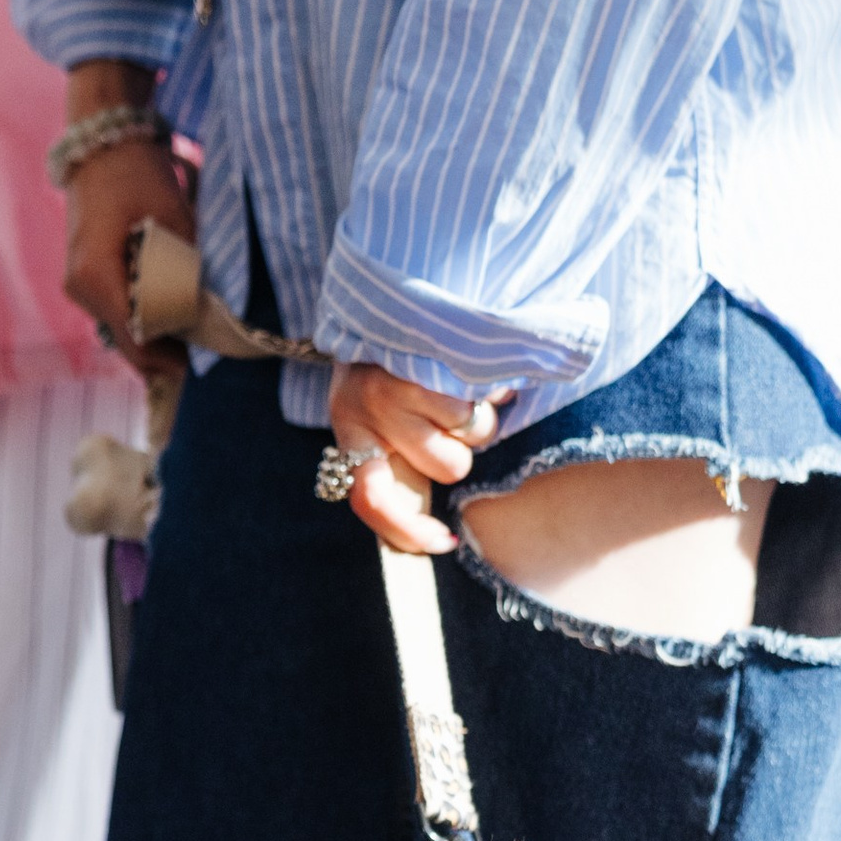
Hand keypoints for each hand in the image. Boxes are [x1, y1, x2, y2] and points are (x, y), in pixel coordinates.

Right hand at [60, 60, 192, 358]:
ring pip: (123, 329)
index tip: (201, 364)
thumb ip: (187, 270)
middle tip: (205, 346)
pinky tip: (170, 305)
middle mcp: (80, 289)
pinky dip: (144, 314)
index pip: (136, 339)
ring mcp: (79, 286)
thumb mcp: (172, 220)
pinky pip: (118, 311)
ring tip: (192, 324)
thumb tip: (209, 313)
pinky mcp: (85, 278)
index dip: (170, 357)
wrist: (102, 142)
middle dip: (166, 348)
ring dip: (156, 331)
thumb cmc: (138, 174)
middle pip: (128, 341)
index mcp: (96, 277)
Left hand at [326, 360, 502, 554]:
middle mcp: (365, 408)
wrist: (387, 299)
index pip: (369, 499)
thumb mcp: (378, 419)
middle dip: (461, 448)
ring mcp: (398, 384)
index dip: (408, 531)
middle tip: (447, 418)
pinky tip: (468, 372)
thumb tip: (433, 536)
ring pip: (470, 439)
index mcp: (349, 430)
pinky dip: (490, 392)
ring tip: (458, 390)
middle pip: (447, 469)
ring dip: (478, 420)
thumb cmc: (389, 371)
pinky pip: (479, 406)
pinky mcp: (429, 361)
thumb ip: (397, 468)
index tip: (443, 542)